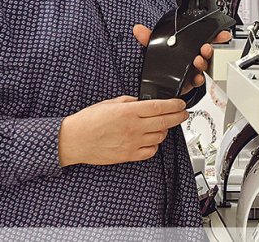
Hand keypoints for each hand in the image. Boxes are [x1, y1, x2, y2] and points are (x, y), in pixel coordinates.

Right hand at [58, 96, 187, 165]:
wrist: (74, 140)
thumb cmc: (88, 121)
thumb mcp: (110, 103)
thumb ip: (129, 101)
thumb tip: (143, 101)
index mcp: (129, 112)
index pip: (159, 107)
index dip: (174, 105)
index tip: (181, 103)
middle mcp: (133, 128)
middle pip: (165, 121)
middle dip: (178, 116)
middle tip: (184, 114)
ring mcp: (132, 143)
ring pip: (160, 137)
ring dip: (165, 130)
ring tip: (163, 125)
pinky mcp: (129, 156)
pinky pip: (151, 152)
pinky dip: (155, 145)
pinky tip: (151, 139)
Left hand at [132, 24, 230, 94]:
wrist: (157, 81)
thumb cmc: (161, 61)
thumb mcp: (154, 47)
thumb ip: (148, 38)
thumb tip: (138, 29)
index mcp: (188, 46)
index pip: (205, 38)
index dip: (216, 36)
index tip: (222, 34)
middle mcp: (193, 57)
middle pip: (207, 52)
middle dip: (209, 49)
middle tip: (206, 48)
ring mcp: (193, 70)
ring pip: (204, 66)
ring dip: (204, 63)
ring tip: (198, 60)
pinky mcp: (190, 82)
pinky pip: (198, 80)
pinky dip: (198, 79)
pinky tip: (197, 77)